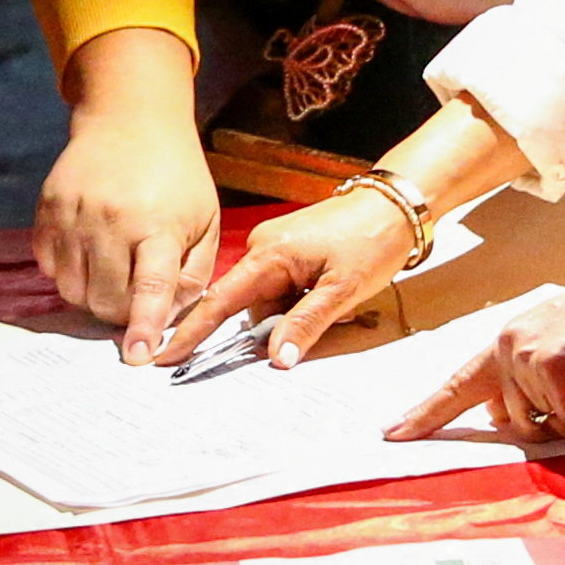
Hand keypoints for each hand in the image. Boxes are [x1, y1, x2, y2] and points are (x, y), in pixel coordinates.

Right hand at [43, 29, 221, 356]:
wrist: (131, 119)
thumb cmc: (177, 177)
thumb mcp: (205, 219)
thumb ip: (195, 272)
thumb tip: (171, 317)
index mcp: (158, 222)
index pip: (150, 285)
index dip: (142, 325)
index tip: (137, 357)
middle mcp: (111, 218)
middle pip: (105, 298)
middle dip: (121, 315)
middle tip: (135, 300)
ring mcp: (74, 212)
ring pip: (72, 290)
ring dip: (92, 297)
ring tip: (113, 273)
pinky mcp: (48, 208)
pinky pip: (49, 267)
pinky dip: (68, 274)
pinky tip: (89, 253)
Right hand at [154, 182, 430, 370]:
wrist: (397, 204)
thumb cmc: (371, 240)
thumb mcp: (343, 290)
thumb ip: (306, 325)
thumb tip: (276, 361)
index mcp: (268, 255)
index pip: (220, 302)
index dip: (193, 333)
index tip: (167, 357)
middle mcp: (263, 248)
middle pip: (252, 307)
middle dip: (281, 325)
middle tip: (329, 315)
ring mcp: (275, 247)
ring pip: (271, 301)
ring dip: (298, 312)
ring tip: (338, 298)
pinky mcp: (289, 249)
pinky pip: (283, 288)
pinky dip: (304, 299)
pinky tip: (331, 289)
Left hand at [385, 255, 564, 441]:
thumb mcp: (564, 347)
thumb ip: (537, 380)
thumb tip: (531, 419)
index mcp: (507, 342)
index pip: (458, 383)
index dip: (427, 412)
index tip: (395, 432)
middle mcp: (508, 349)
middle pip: (510, 421)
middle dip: (548, 421)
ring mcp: (526, 360)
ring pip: (542, 427)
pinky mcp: (552, 370)